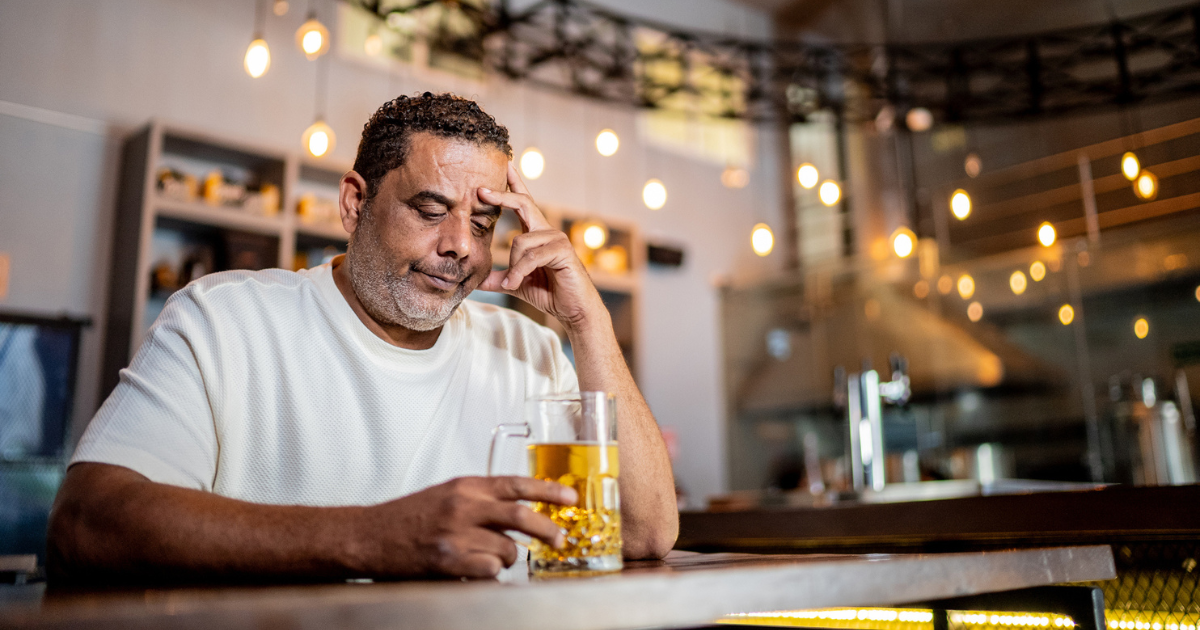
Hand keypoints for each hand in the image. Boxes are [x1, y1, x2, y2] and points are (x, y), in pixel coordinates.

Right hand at [355, 476, 576, 578]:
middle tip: (559, 540)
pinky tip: (473, 568)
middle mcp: (464, 507)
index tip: (570, 499)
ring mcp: (456, 535)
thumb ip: (481, 498)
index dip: (549, 490)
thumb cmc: (407, 517)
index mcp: (466, 486)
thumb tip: (522, 511)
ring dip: (508, 558)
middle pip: (522, 516)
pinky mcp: (449, 561)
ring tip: (488, 557)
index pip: (517, 483)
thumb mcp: (447, 494)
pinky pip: (490, 570)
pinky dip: (490, 573)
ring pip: (508, 550)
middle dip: (548, 530)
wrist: (368, 536)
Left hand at [477, 163, 606, 332]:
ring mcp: (557, 239)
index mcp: (537, 234)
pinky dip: (520, 271)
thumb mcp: (517, 284)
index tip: (504, 167)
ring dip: (512, 266)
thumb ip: (499, 279)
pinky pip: (532, 256)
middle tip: (480, 192)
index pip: (524, 203)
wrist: (574, 310)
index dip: (514, 185)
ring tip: (511, 283)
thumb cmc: (550, 294)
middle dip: (502, 196)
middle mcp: (548, 231)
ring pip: (521, 241)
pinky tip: (515, 283)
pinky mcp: (563, 251)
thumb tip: (477, 281)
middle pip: (524, 204)